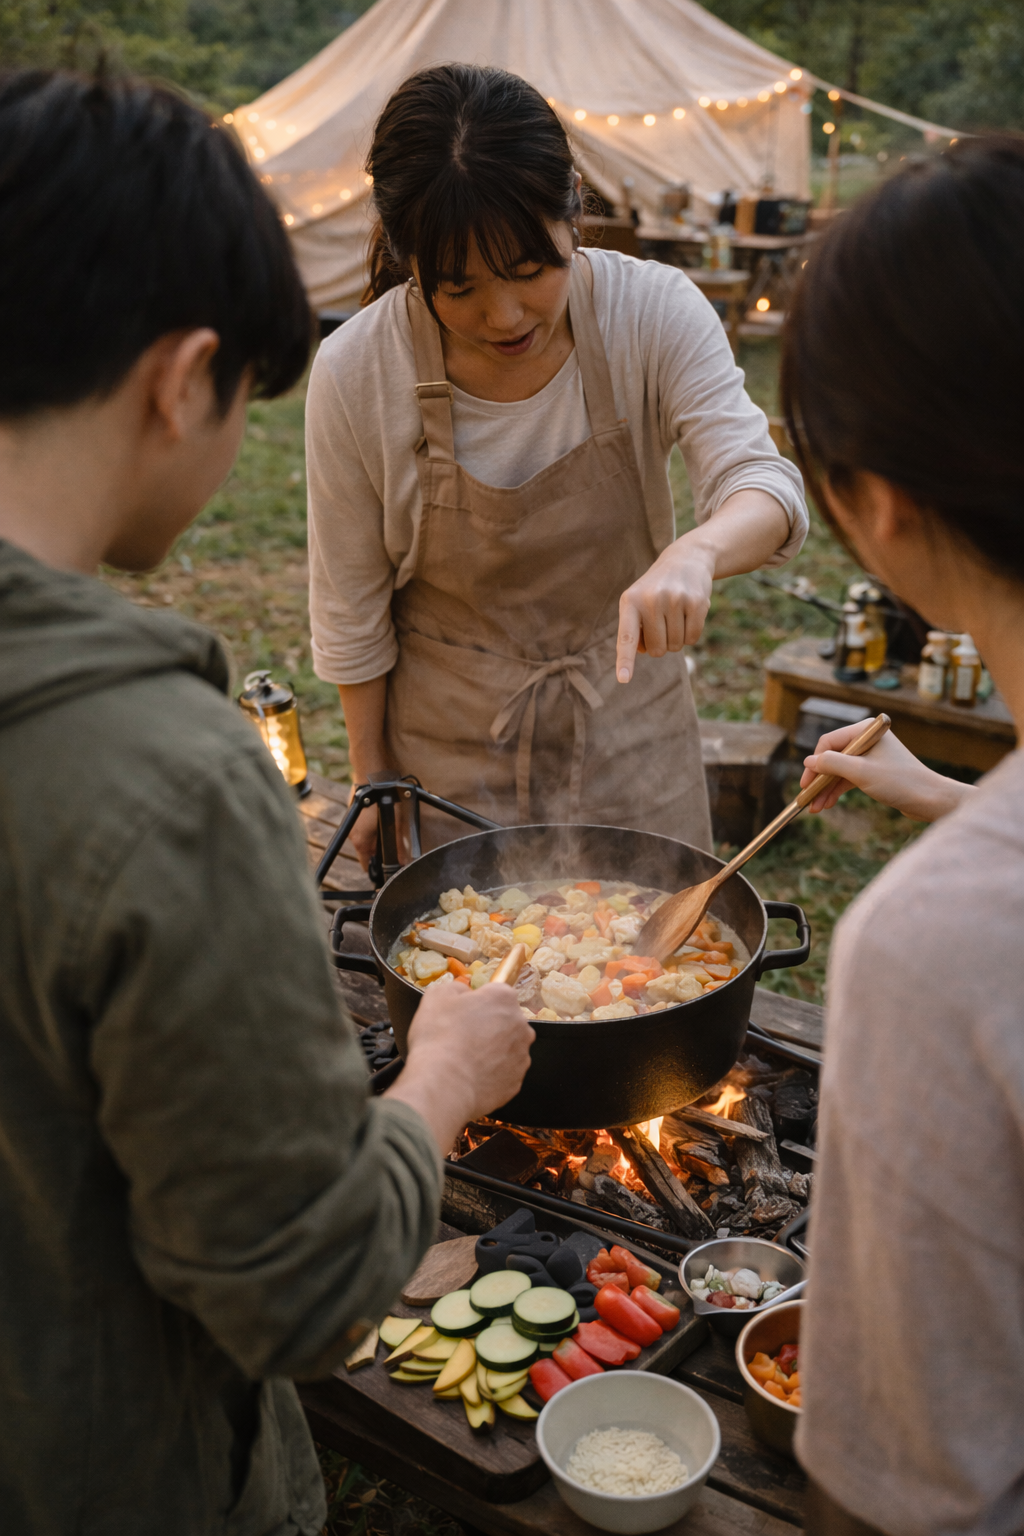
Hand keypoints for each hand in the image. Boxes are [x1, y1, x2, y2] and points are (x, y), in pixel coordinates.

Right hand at [345, 785, 410, 872]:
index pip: (366, 865)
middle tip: (394, 847)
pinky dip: (372, 828)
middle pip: (367, 852)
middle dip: (380, 852)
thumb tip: (403, 860)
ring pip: (366, 839)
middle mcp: (353, 835)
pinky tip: (381, 819)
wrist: (373, 775)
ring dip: (376, 839)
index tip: (387, 867)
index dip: (378, 869)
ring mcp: (352, 825)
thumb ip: (398, 843)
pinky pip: (363, 828)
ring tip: (389, 830)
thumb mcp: (396, 823)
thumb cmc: (383, 797)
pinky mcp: (354, 814)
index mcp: (360, 841)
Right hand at [384, 982, 534, 1155]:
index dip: (477, 1002)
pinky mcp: (516, 1082)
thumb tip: (464, 992)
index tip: (462, 1013)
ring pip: (506, 1048)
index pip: (495, 992)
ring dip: (490, 1050)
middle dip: (487, 1026)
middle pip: (504, 1020)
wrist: (445, 1085)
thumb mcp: (436, 996)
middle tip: (461, 1036)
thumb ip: (456, 987)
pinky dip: (490, 1073)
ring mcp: (521, 1056)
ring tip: (464, 1059)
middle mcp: (521, 1025)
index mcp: (504, 998)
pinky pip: (503, 1073)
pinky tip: (470, 1076)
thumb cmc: (439, 1037)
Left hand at [617, 542, 713, 683]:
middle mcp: (651, 600)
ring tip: (675, 614)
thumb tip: (645, 651)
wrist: (687, 559)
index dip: (625, 660)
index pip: (627, 638)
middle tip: (662, 622)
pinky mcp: (696, 603)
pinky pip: (693, 639)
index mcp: (630, 602)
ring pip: (676, 646)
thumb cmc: (656, 590)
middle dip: (660, 644)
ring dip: (676, 638)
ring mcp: (675, 600)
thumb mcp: (638, 602)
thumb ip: (635, 630)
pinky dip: (691, 634)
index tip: (623, 679)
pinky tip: (689, 615)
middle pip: (656, 650)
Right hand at [800, 722, 971, 821]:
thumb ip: (832, 763)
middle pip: (832, 757)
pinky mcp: (875, 770)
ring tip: (816, 808)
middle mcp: (867, 739)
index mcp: (866, 730)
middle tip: (807, 799)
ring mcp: (871, 755)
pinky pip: (849, 777)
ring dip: (826, 788)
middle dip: (819, 780)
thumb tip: (808, 760)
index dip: (814, 764)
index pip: (829, 743)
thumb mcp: (860, 772)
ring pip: (839, 770)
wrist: (930, 799)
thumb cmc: (899, 782)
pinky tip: (827, 804)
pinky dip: (838, 790)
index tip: (805, 784)